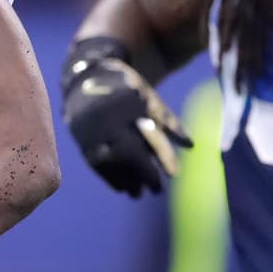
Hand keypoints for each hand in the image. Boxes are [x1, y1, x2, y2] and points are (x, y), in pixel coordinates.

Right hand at [62, 53, 190, 197]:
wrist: (86, 78)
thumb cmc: (126, 89)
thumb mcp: (149, 98)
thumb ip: (169, 122)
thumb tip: (191, 146)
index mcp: (132, 105)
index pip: (150, 135)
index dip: (163, 156)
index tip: (173, 175)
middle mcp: (111, 118)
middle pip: (128, 151)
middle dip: (144, 172)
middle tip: (156, 190)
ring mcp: (93, 128)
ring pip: (110, 161)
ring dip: (125, 180)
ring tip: (138, 194)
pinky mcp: (81, 138)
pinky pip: (95, 163)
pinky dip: (109, 177)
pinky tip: (120, 187)